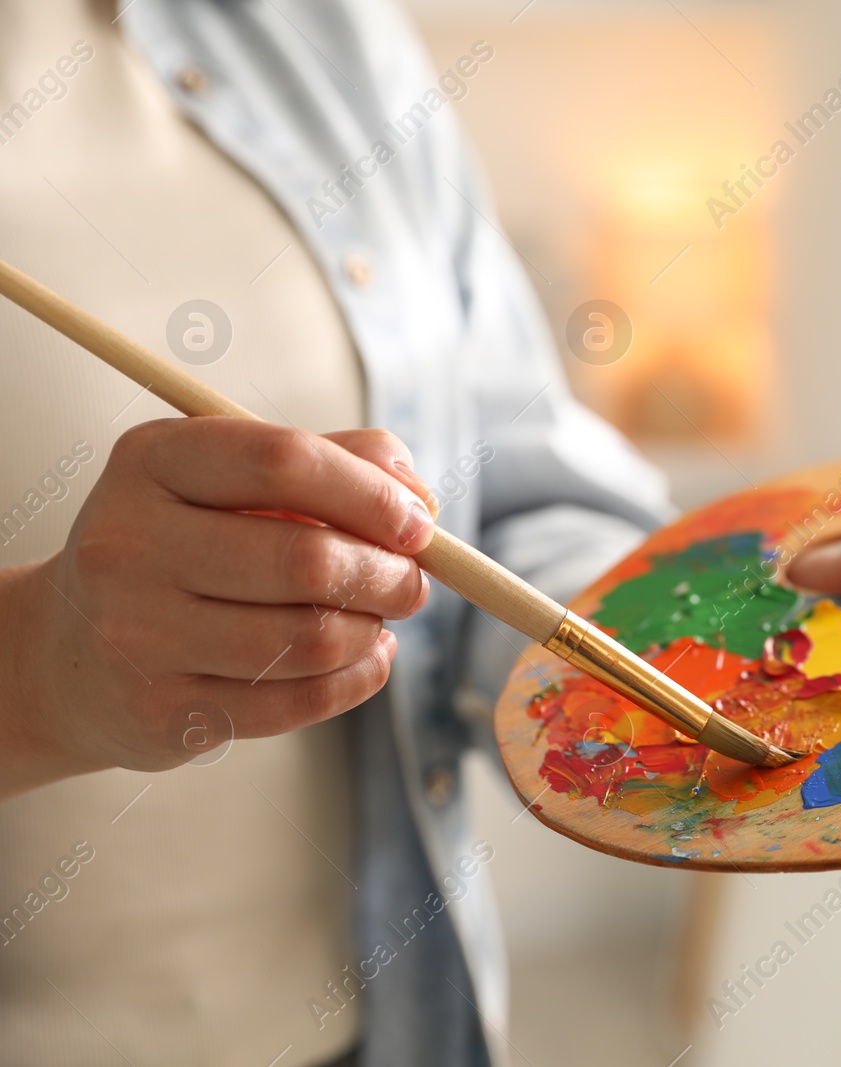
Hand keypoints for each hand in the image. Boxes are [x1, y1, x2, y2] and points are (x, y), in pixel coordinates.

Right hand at [0, 418, 439, 798]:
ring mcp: (137, 634)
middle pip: (307, 558)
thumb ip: (334, 460)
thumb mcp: (233, 480)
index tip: (419, 522)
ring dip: (373, 629)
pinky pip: (300, 702)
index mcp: (152, 462)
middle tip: (413, 582)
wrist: (69, 654)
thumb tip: (418, 494)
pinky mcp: (163, 713)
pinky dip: (359, 678)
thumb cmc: (183, 549)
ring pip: (312, 638)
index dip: (372, 493)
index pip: (284, 461)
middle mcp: (129, 544)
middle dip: (389, 574)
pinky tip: (364, 658)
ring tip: (379, 619)